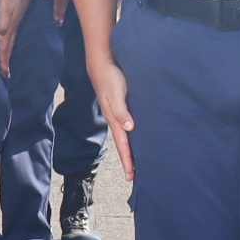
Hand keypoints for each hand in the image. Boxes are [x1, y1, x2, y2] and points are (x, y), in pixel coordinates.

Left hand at [0, 0, 37, 74]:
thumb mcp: (4, 7)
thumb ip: (2, 23)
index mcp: (10, 27)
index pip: (4, 46)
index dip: (2, 59)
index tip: (3, 72)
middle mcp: (13, 27)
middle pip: (8, 47)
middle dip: (6, 60)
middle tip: (6, 74)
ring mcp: (15, 22)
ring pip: (10, 41)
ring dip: (7, 52)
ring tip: (6, 61)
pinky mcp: (15, 17)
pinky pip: (11, 34)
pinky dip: (9, 42)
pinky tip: (8, 40)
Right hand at [88, 56, 136, 179]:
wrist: (102, 63)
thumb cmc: (110, 77)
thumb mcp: (116, 94)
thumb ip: (122, 111)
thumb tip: (129, 128)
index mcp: (114, 119)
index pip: (123, 144)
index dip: (127, 160)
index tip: (131, 175)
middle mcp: (116, 119)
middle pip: (124, 143)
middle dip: (128, 160)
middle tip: (134, 176)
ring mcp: (118, 112)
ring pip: (126, 135)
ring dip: (130, 148)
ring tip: (137, 161)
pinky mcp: (122, 105)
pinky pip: (128, 124)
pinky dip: (132, 135)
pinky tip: (137, 136)